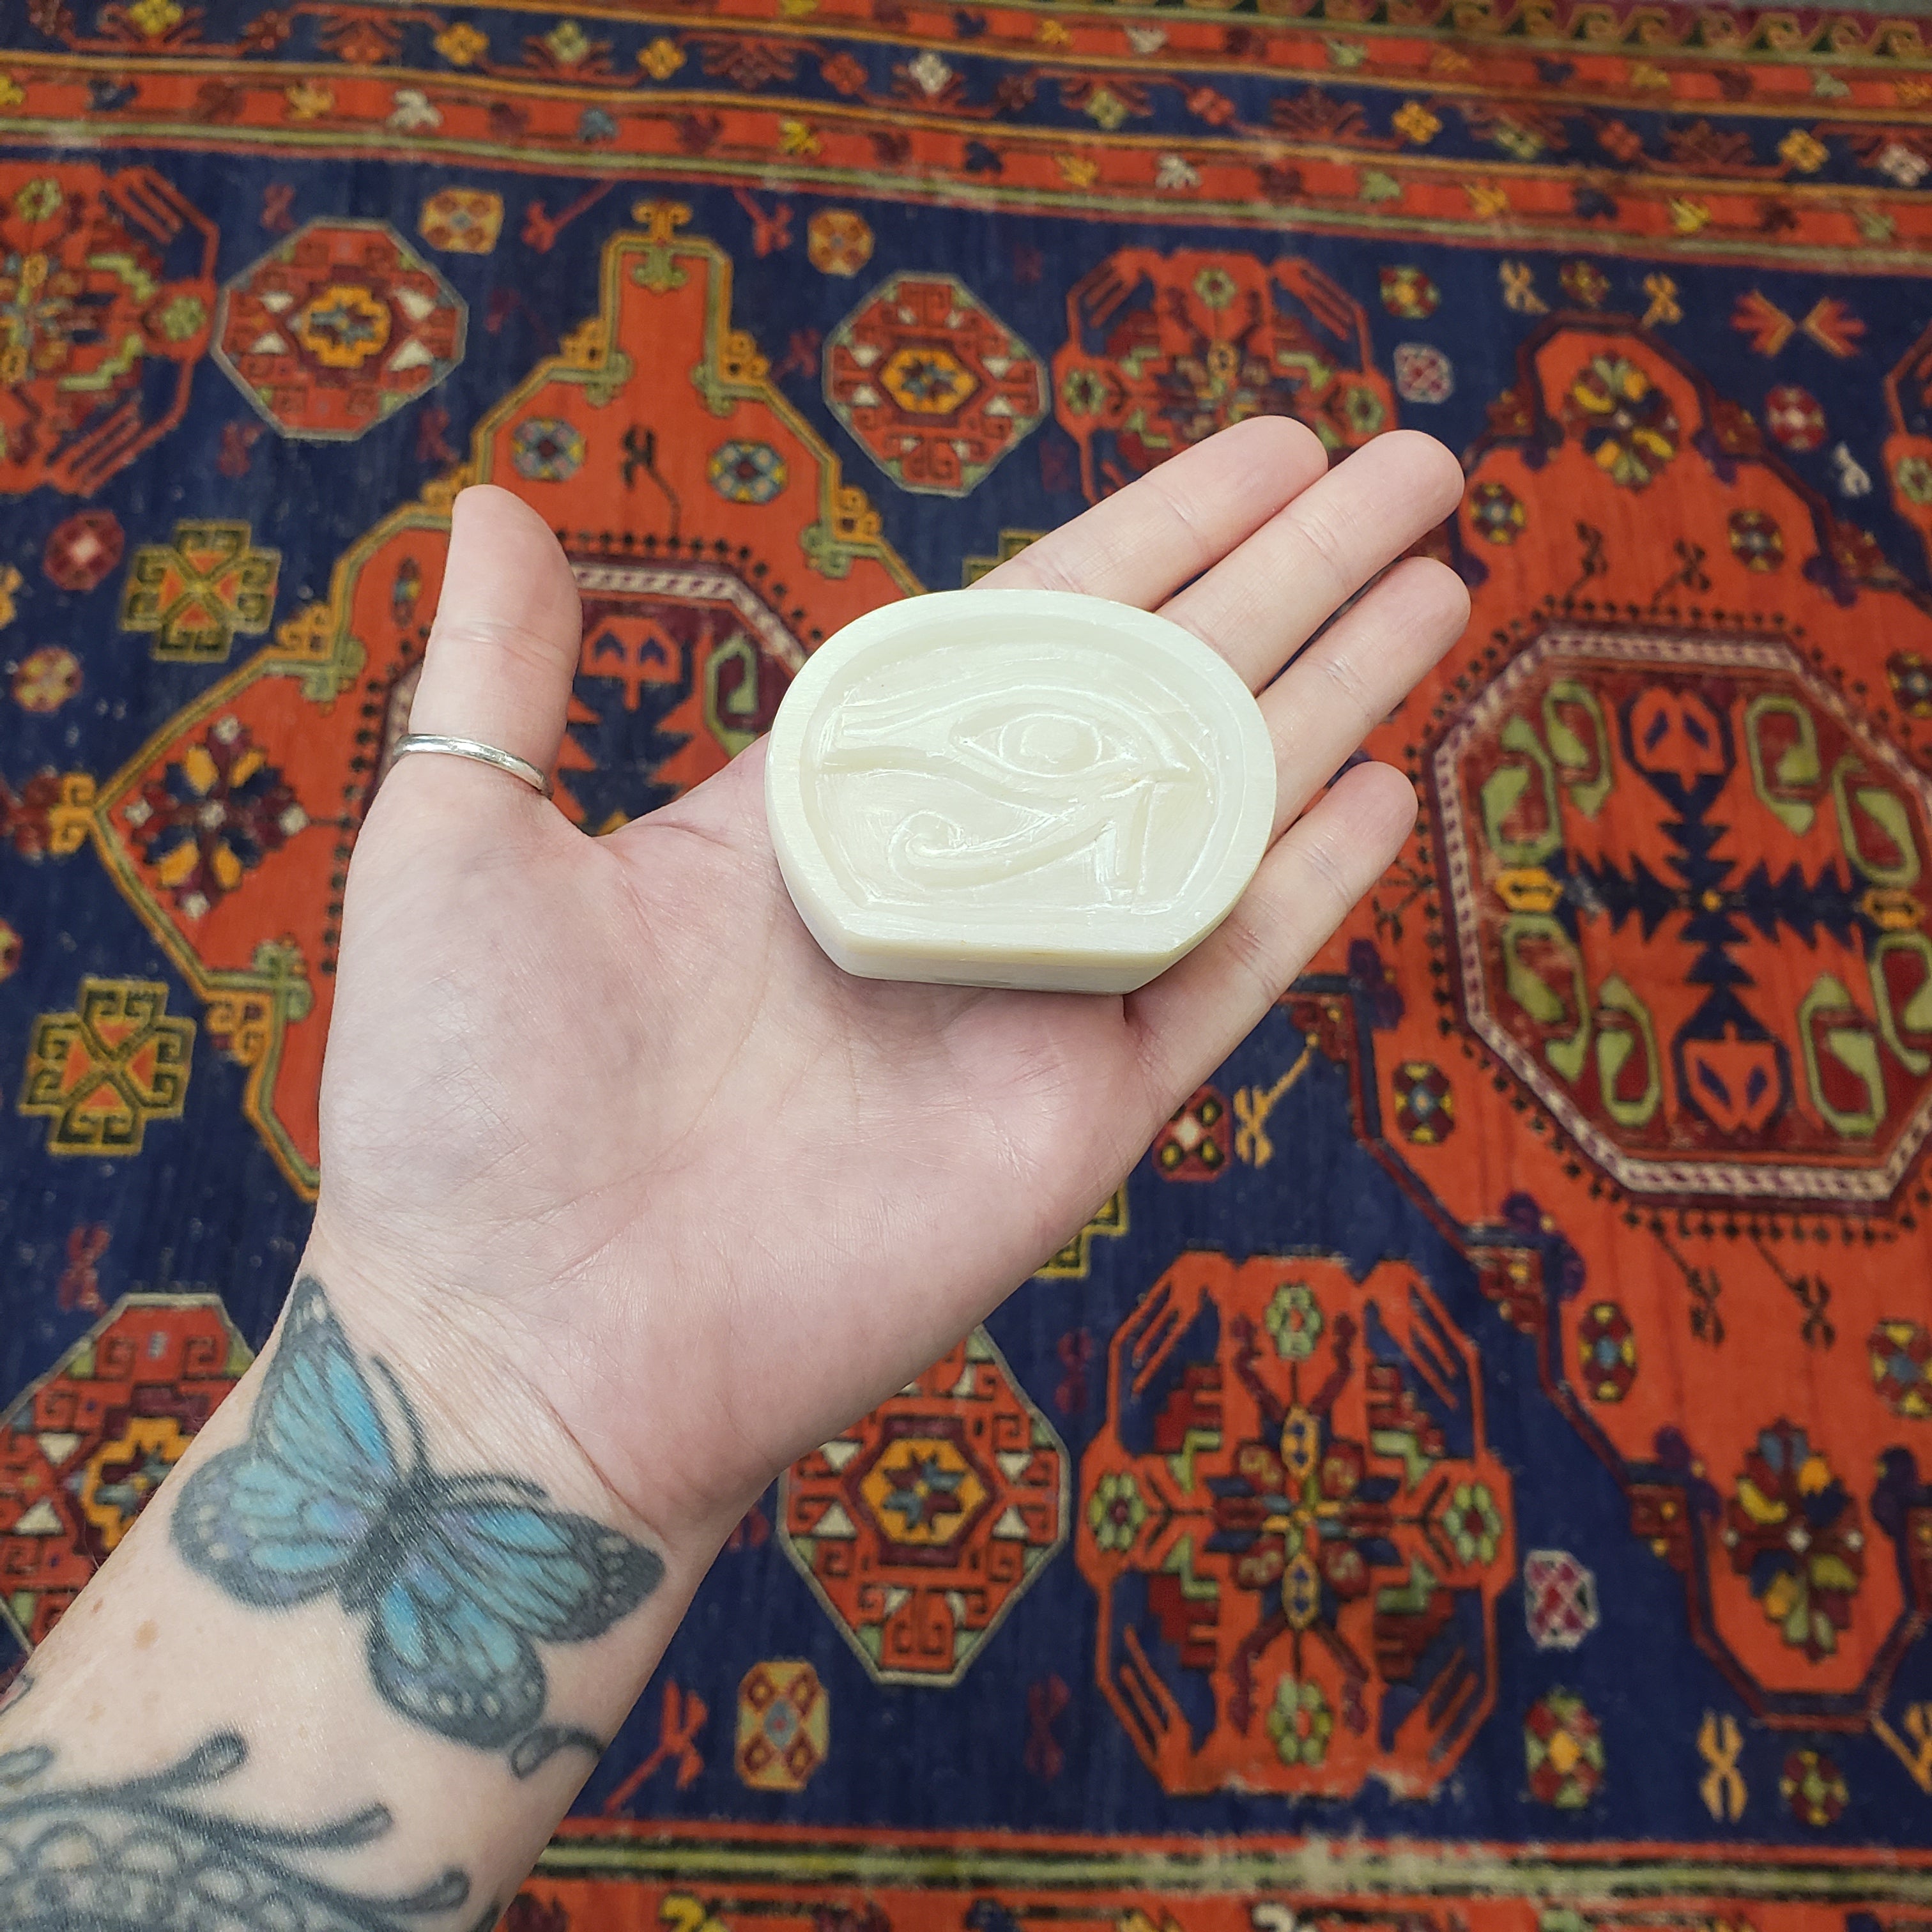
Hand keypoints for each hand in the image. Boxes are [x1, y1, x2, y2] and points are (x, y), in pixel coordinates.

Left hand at [313, 420, 1467, 1552]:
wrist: (523, 1342)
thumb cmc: (463, 1102)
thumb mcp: (459, 842)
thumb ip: (507, 673)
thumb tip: (502, 500)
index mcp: (828, 805)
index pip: (1028, 629)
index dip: (1156, 532)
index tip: (1267, 451)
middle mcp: (949, 881)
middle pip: (1158, 694)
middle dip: (1292, 578)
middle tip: (1414, 469)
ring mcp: (1027, 996)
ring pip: (1217, 812)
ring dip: (1335, 698)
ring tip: (1438, 585)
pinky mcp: (1077, 1112)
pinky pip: (1220, 976)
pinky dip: (1306, 888)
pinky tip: (1387, 787)